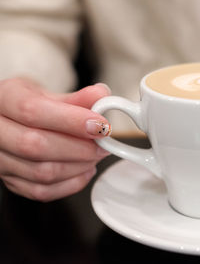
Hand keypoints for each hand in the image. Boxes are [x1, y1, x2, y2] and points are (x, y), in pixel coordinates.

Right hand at [0, 78, 111, 200]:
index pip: (32, 111)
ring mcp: (0, 160)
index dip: (72, 121)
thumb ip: (77, 98)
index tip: (100, 125)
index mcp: (4, 99)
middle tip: (103, 144)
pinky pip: (42, 192)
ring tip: (95, 155)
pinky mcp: (10, 181)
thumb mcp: (49, 94)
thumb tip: (102, 96)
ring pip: (41, 172)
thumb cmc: (28, 106)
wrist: (11, 121)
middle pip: (36, 146)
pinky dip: (71, 183)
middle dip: (79, 148)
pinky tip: (85, 169)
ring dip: (79, 166)